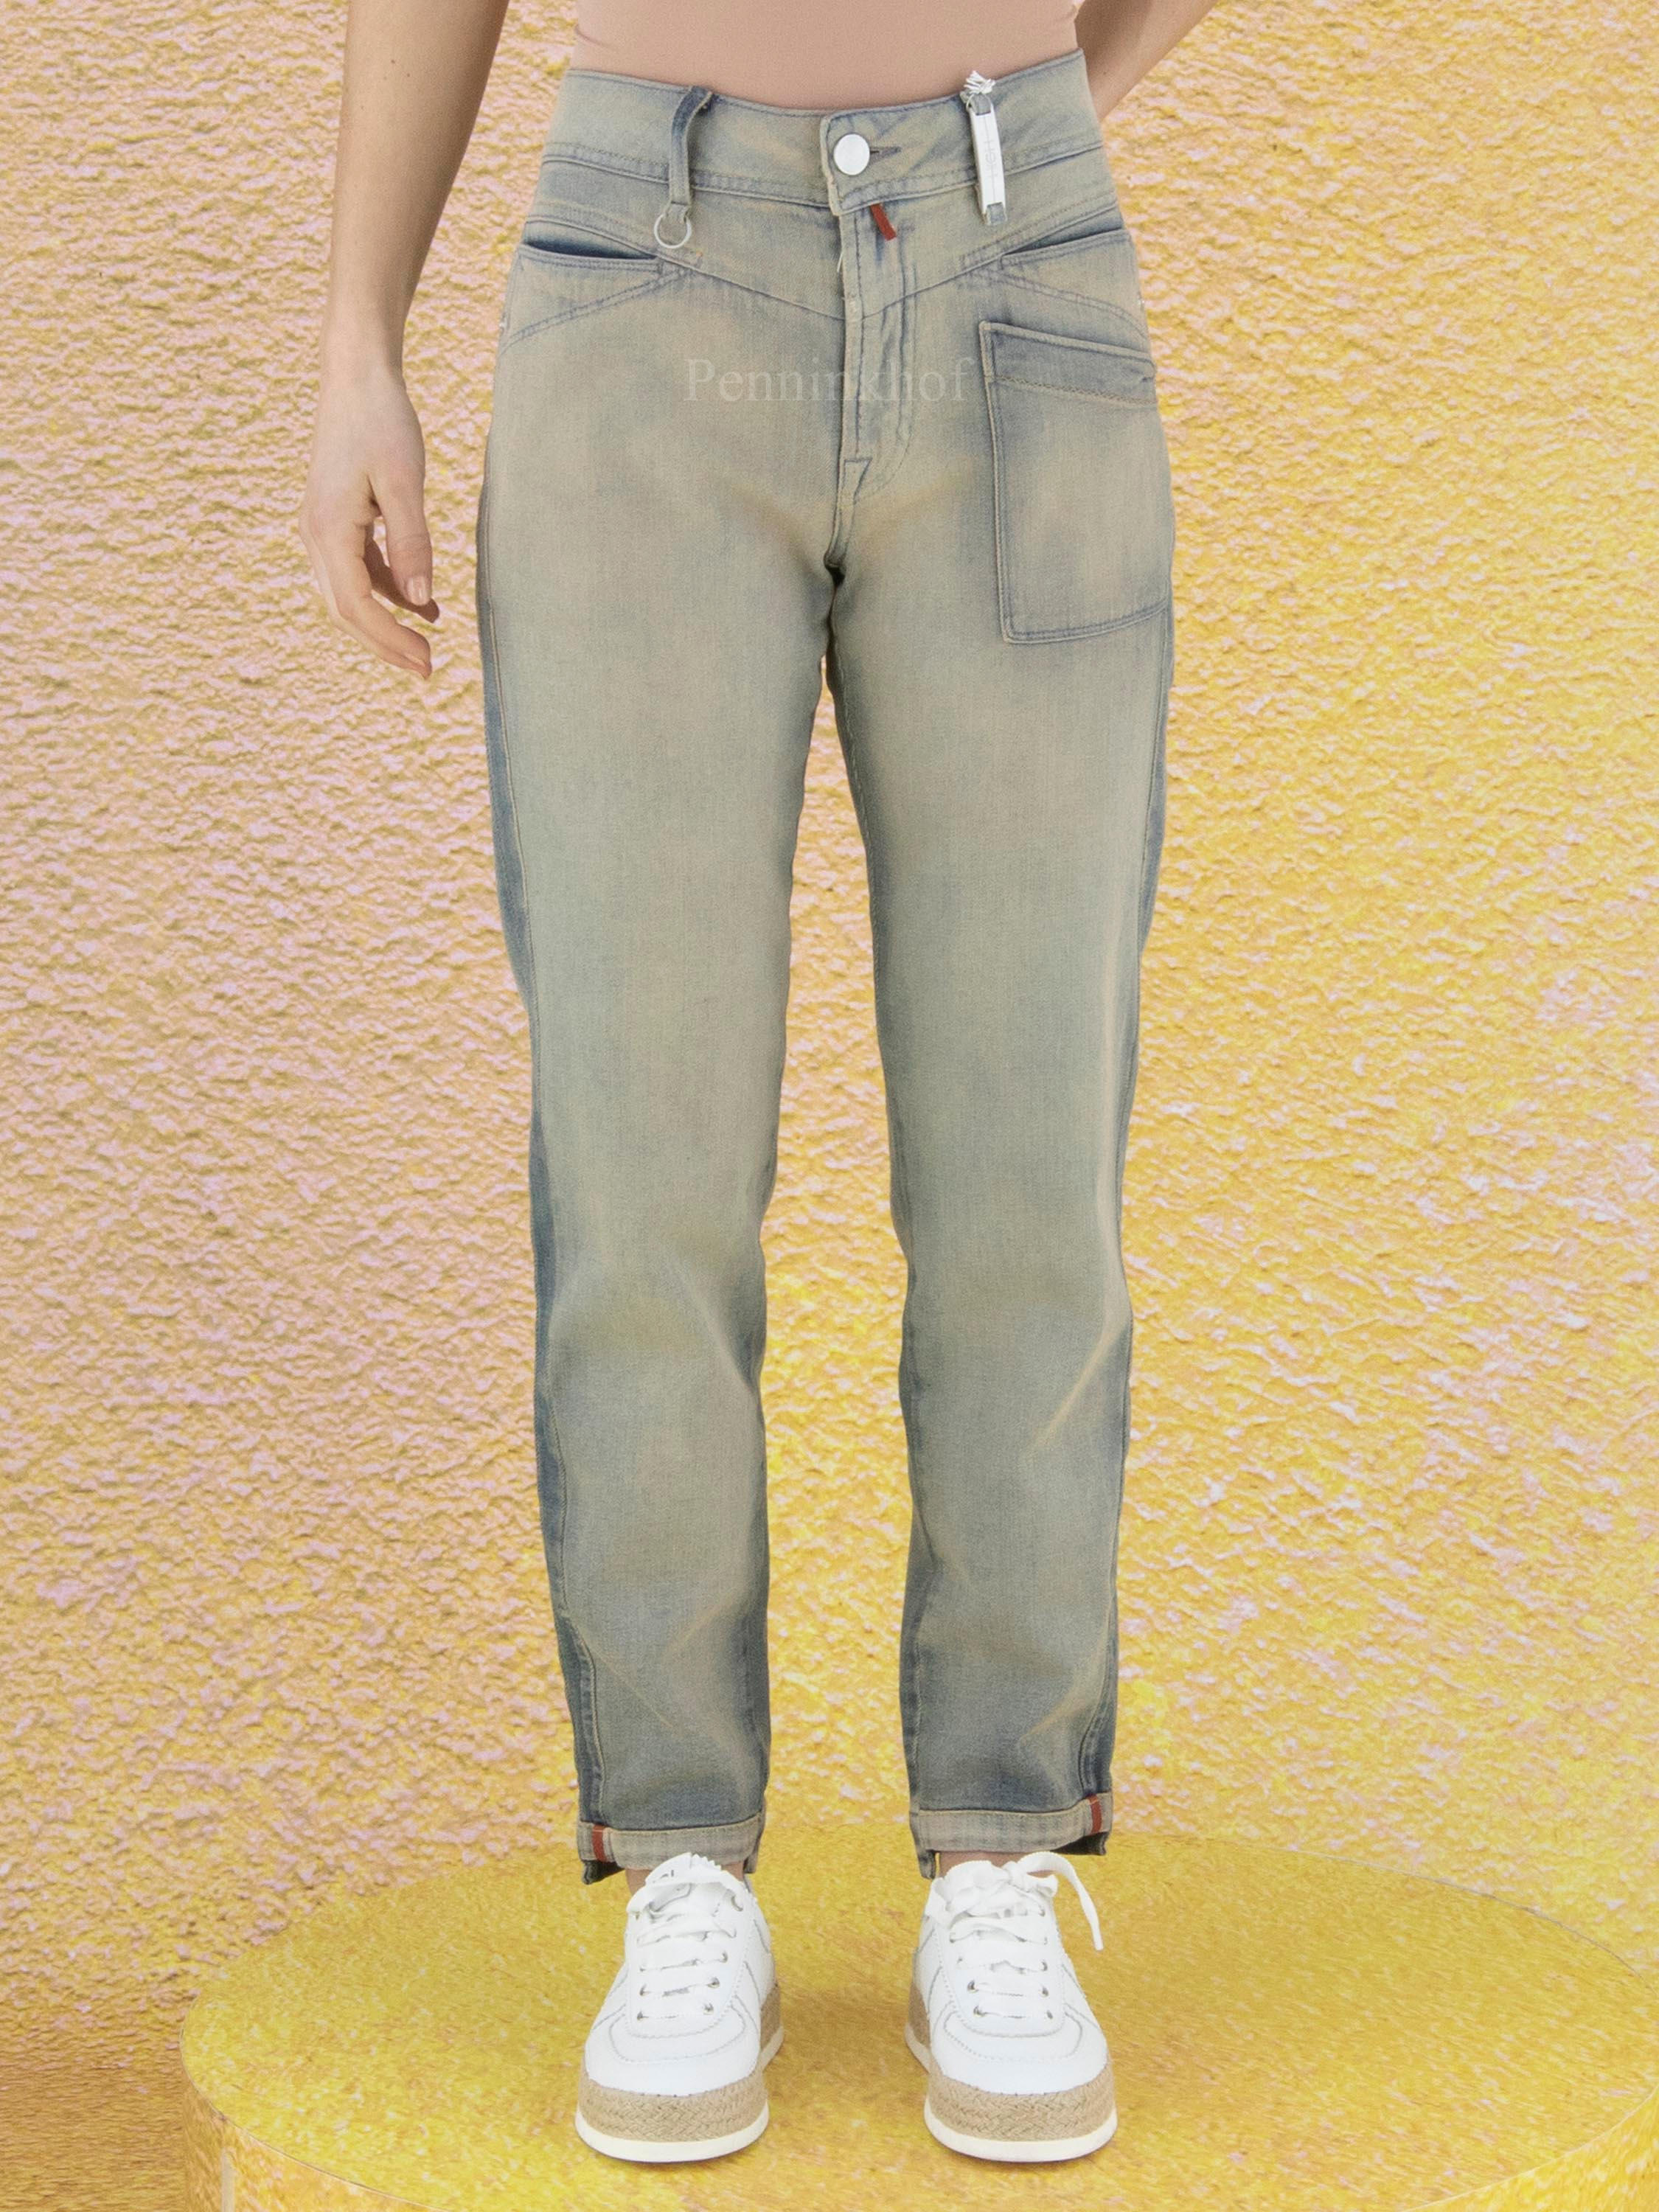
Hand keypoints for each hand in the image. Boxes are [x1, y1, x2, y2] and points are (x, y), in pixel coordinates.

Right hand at [299, 356, 438, 677]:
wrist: (356, 376)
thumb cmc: (381, 420)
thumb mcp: (403, 481)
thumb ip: (411, 542)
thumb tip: (418, 600)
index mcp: (328, 531)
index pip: (357, 607)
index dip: (391, 641)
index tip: (427, 663)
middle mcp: (315, 536)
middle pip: (347, 611)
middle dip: (386, 643)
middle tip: (428, 669)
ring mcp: (322, 528)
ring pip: (351, 594)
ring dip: (388, 621)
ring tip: (429, 642)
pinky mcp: (336, 519)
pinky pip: (360, 569)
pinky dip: (389, 590)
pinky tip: (424, 602)